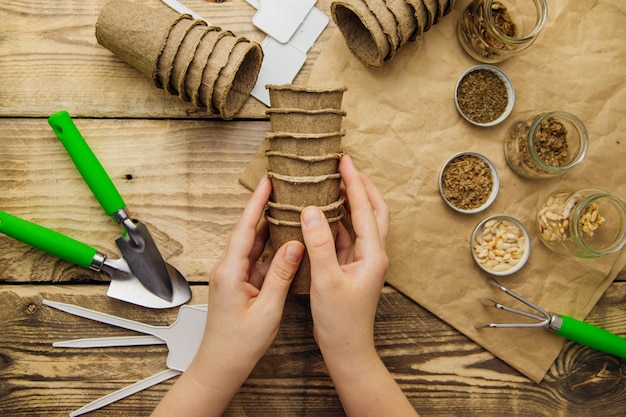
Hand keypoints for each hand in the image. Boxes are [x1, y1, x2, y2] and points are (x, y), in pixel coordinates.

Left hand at [152, 175, 303, 416]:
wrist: (221, 366)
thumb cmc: (239, 344)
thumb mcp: (267, 310)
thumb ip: (281, 275)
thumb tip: (295, 245)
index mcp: (230, 271)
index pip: (245, 228)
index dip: (256, 203)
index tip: (267, 181)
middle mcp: (228, 268)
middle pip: (247, 230)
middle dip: (262, 207)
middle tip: (280, 186)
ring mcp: (234, 276)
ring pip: (253, 244)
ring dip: (268, 226)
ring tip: (286, 206)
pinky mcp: (241, 284)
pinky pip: (257, 259)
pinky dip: (271, 248)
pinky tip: (285, 239)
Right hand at [301, 155, 389, 361]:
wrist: (346, 349)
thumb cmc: (340, 321)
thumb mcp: (326, 280)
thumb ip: (319, 244)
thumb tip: (311, 210)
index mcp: (373, 254)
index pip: (366, 209)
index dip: (355, 183)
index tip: (345, 161)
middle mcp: (372, 253)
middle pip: (373, 210)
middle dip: (361, 186)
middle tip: (344, 166)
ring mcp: (362, 260)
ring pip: (360, 222)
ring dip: (350, 202)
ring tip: (332, 183)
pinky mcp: (350, 268)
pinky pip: (345, 236)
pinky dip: (336, 221)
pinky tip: (321, 214)